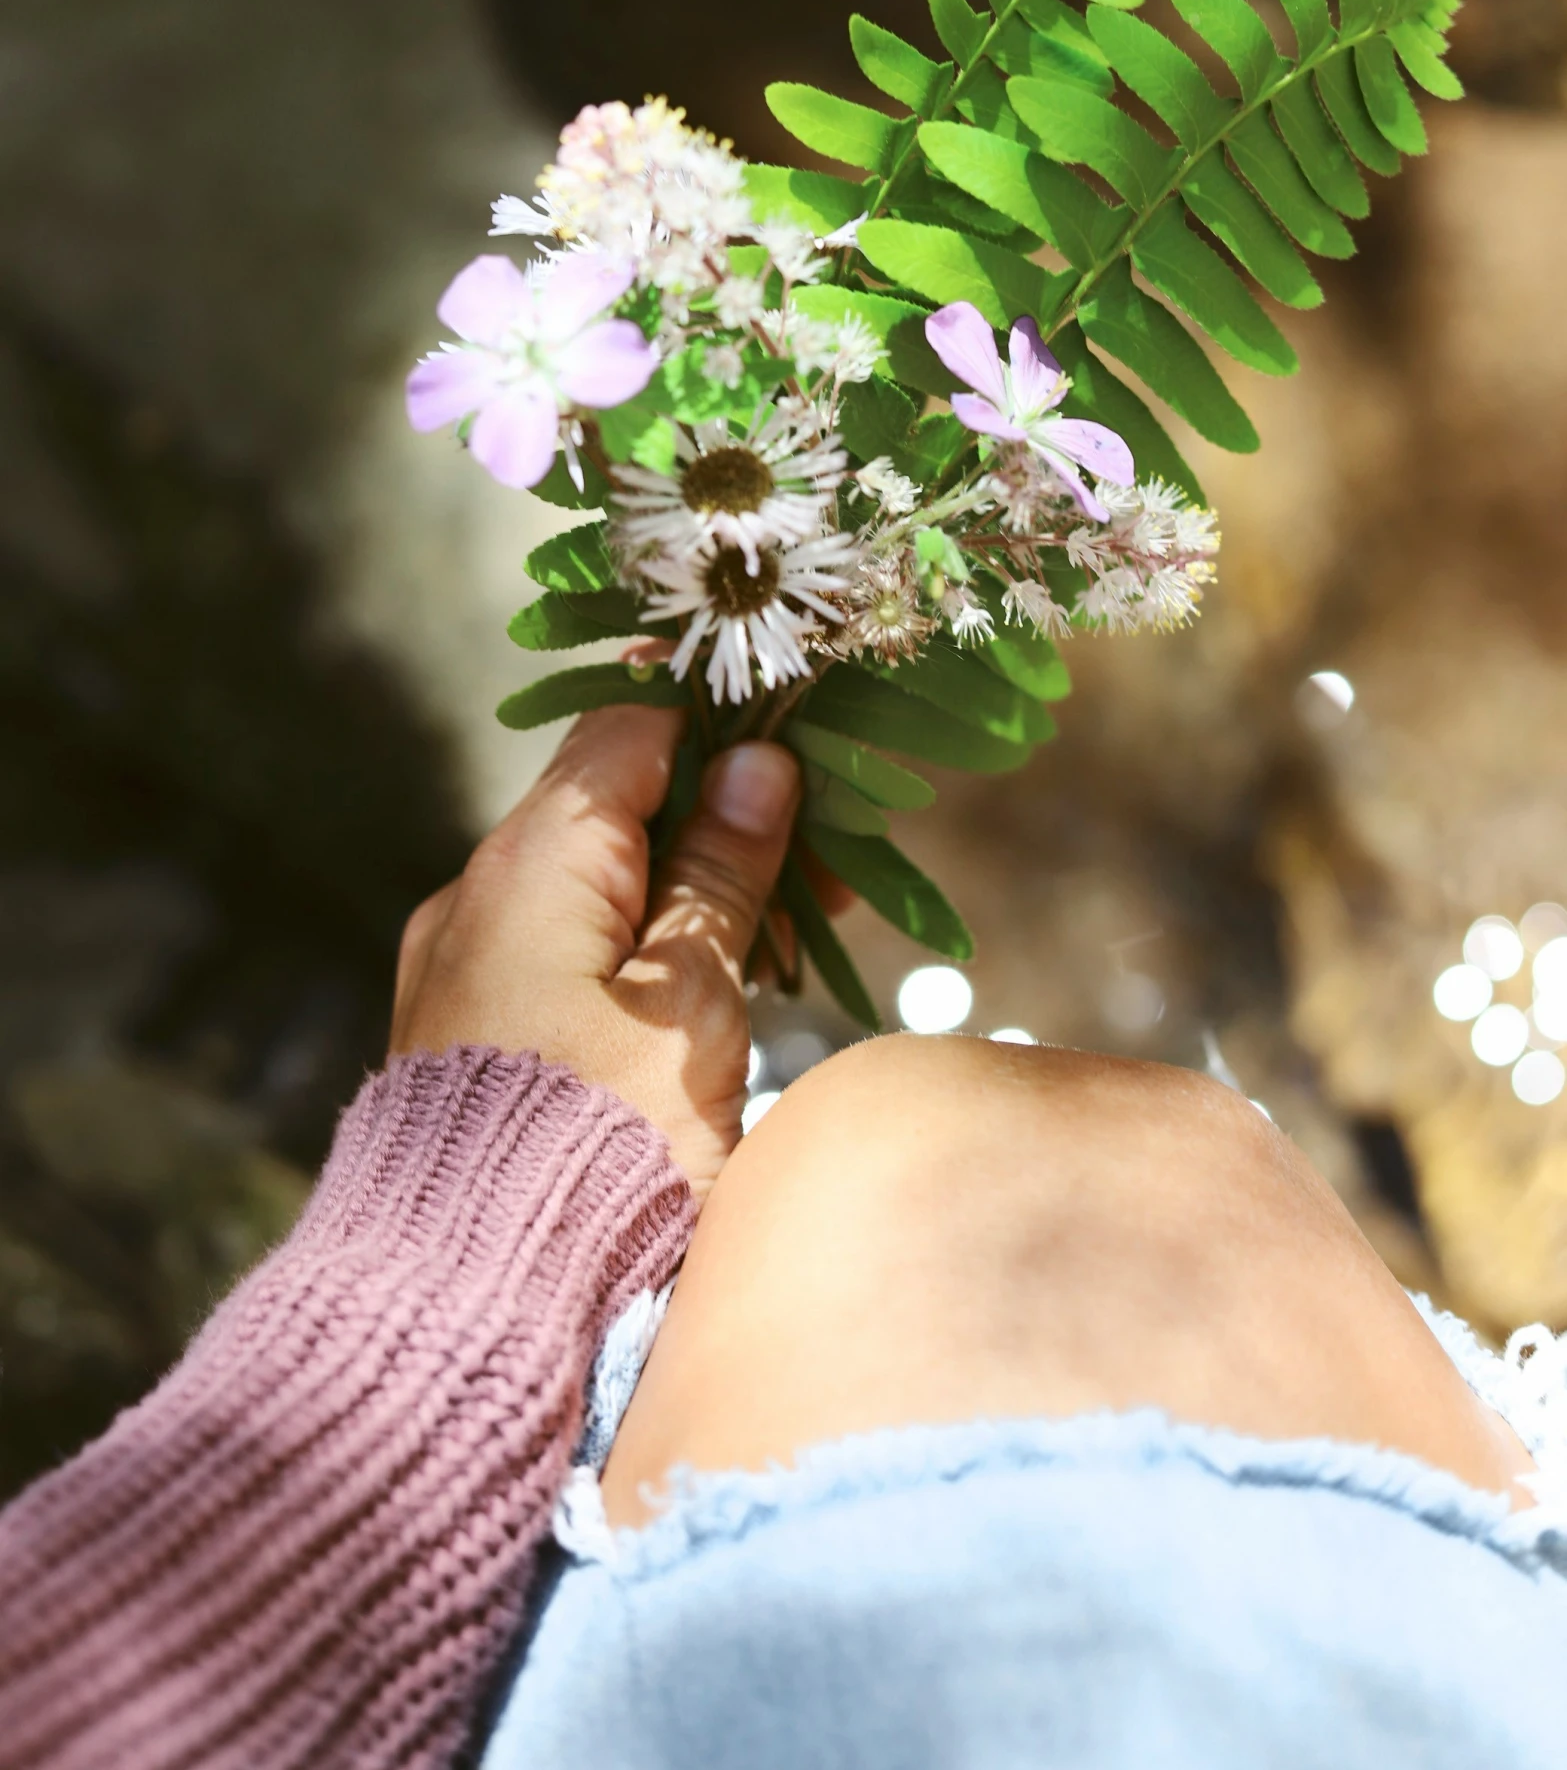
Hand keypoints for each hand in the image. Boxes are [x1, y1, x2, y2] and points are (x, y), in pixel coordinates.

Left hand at [390, 698, 800, 1197]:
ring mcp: (467, 966)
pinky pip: (569, 951)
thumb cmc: (599, 1147)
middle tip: (835, 864)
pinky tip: (722, 985)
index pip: (627, 730)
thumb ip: (722, 874)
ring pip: (597, 884)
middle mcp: (477, 896)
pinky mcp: (476, 1031)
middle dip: (728, 819)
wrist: (473, 1306)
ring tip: (799, 930)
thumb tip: (758, 764)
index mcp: (528, 863)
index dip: (723, 726)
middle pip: (615, 807)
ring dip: (697, 888)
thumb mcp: (690, 1003)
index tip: (811, 754)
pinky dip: (648, 947)